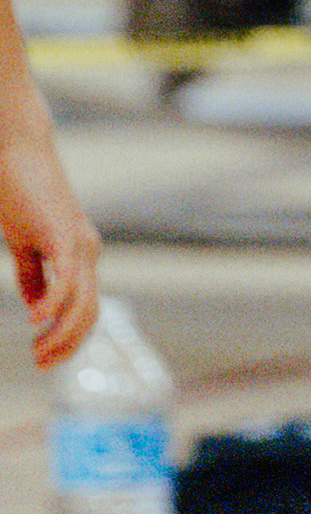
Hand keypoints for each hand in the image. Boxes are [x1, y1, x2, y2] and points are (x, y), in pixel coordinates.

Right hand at [0, 103, 99, 367]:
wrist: (17, 150)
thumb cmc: (19, 192)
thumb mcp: (25, 243)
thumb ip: (32, 273)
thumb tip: (36, 308)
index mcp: (80, 254)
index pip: (84, 310)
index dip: (67, 339)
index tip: (42, 360)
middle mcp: (87, 251)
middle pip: (89, 314)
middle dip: (66, 344)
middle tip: (39, 363)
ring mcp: (78, 242)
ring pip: (82, 303)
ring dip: (60, 333)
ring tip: (36, 349)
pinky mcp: (63, 232)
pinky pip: (65, 278)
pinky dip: (53, 303)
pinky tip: (37, 319)